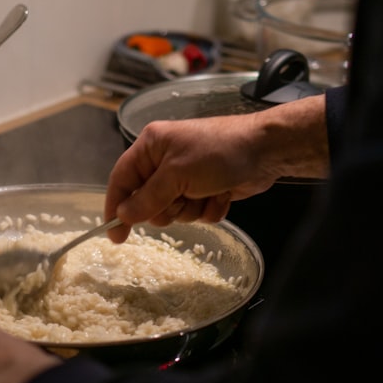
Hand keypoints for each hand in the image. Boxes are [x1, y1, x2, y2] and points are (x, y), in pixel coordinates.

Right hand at [104, 95, 328, 241]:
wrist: (266, 151)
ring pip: (174, 211)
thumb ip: (148, 197)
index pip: (122, 180)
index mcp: (151, 146)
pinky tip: (222, 195)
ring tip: (208, 192)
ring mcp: (187, 177)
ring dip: (191, 209)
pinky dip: (209, 209)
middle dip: (167, 208)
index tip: (116, 236)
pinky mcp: (207, 189)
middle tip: (182, 199)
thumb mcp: (177, 174)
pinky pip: (196, 213)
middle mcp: (165, 161)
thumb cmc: (218, 152)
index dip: (116, 207)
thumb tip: (123, 215)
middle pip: (147, 202)